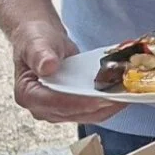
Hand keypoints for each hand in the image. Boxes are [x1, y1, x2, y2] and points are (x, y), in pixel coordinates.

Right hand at [8, 21, 124, 123]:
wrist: (43, 40)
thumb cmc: (35, 39)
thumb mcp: (36, 42)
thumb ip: (40, 54)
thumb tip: (47, 67)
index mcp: (27, 94)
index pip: (56, 104)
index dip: (80, 102)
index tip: (101, 97)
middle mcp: (41, 108)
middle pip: (75, 113)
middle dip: (100, 105)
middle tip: (122, 94)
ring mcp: (58, 110)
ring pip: (88, 114)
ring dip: (109, 105)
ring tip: (127, 93)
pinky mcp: (73, 107)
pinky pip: (94, 109)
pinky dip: (109, 102)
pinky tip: (122, 92)